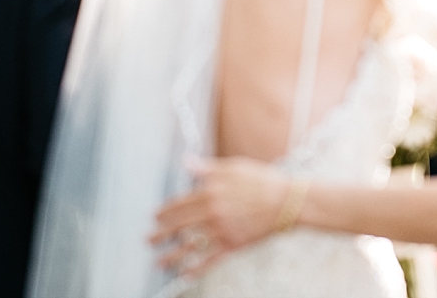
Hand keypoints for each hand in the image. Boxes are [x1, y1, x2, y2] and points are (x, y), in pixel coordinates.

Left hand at [151, 157, 289, 275]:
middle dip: (161, 235)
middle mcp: (212, 213)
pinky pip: (210, 259)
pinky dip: (196, 268)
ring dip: (172, 256)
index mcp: (210, 191)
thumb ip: (207, 168)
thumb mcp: (233, 167)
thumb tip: (186, 162)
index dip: (164, 212)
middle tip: (149, 241)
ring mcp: (222, 231)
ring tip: (159, 262)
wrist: (288, 201)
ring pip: (190, 246)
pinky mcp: (234, 245)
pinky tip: (185, 274)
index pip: (179, 204)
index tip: (154, 217)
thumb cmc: (262, 180)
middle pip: (179, 226)